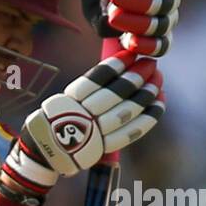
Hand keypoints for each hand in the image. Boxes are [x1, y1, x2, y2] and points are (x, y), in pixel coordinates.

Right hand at [2, 51, 164, 189]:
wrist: (47, 150)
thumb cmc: (62, 116)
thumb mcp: (68, 97)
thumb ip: (91, 86)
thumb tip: (121, 64)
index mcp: (70, 100)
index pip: (96, 79)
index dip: (116, 65)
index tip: (132, 54)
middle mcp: (82, 116)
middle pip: (114, 95)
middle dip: (135, 77)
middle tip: (150, 64)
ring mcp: (94, 133)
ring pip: (125, 112)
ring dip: (144, 96)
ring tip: (157, 82)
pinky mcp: (104, 148)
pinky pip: (130, 133)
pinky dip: (148, 118)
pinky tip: (159, 103)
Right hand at [61, 0, 182, 56]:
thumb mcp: (95, 13)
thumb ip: (103, 26)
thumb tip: (112, 29)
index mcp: (150, 31)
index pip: (160, 45)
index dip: (148, 46)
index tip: (129, 42)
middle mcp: (164, 14)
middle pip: (162, 25)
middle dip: (137, 23)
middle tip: (113, 16)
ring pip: (165, 4)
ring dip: (139, 3)